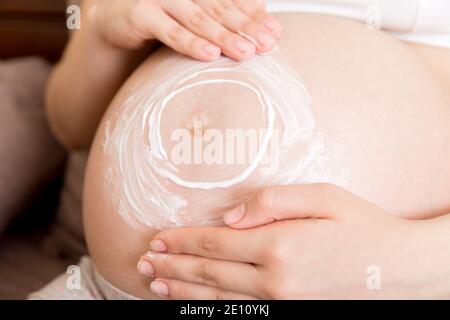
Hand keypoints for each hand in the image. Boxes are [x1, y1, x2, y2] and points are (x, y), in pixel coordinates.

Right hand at [83, 0, 281, 60]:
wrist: (117, 19)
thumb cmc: (163, 18)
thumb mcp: (195, 15)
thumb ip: (222, 15)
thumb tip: (262, 22)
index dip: (254, 16)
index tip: (274, 33)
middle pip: (220, 8)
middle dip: (245, 28)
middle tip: (266, 44)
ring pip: (199, 19)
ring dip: (223, 36)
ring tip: (245, 52)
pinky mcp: (142, 13)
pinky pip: (169, 31)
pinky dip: (190, 43)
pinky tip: (210, 53)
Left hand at [137, 184, 449, 298]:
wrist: (399, 269)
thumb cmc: (362, 225)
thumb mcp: (322, 197)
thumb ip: (271, 202)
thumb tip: (228, 217)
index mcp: (278, 244)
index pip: (213, 243)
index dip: (181, 241)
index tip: (157, 238)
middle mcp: (273, 280)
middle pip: (208, 272)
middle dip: (172, 266)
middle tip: (143, 262)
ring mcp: (281, 304)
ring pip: (216, 298)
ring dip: (181, 291)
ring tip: (155, 284)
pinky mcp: (290, 314)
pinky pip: (238, 314)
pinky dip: (209, 308)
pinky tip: (192, 304)